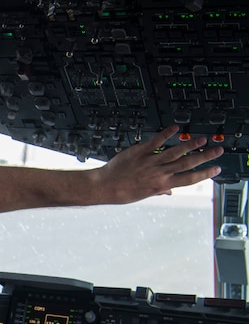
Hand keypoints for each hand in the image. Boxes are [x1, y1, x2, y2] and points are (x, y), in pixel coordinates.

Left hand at [98, 124, 223, 202]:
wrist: (104, 186)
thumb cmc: (122, 192)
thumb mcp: (143, 195)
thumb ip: (158, 190)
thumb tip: (168, 192)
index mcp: (162, 185)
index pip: (189, 180)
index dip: (204, 174)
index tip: (216, 169)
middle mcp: (158, 173)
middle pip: (187, 164)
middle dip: (204, 157)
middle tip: (218, 150)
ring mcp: (150, 162)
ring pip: (175, 152)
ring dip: (190, 145)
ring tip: (202, 139)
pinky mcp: (139, 152)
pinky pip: (155, 142)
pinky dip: (166, 134)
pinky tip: (175, 128)